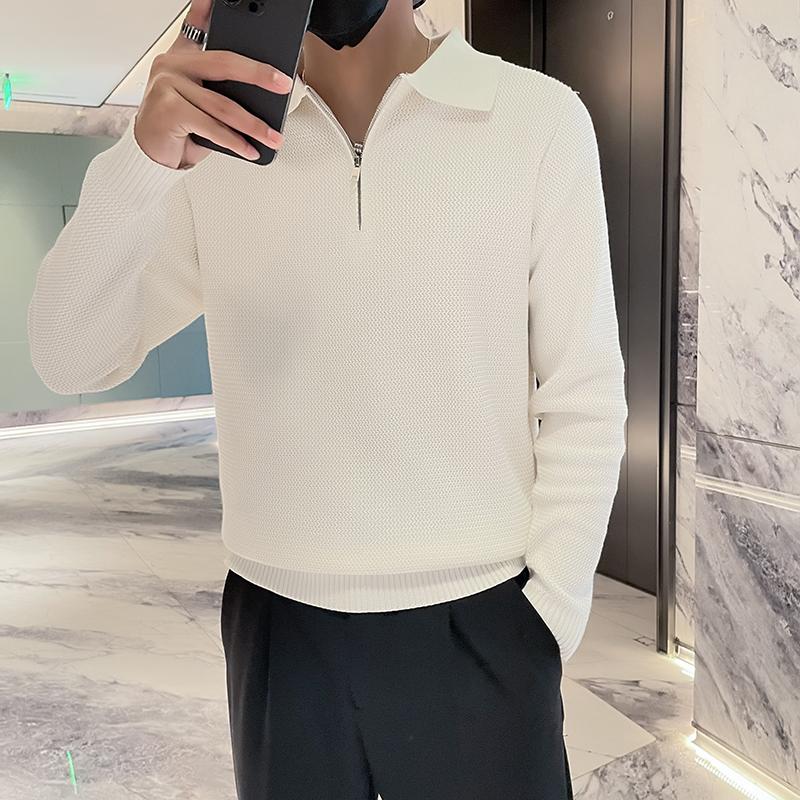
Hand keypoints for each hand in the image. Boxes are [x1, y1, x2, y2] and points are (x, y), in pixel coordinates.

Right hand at [134, 0, 294, 169]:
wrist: (151, 151)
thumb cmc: (178, 124)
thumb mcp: (200, 99)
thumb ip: (220, 84)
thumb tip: (263, 87)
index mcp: (182, 56)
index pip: (199, 26)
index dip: (209, 9)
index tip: (229, 0)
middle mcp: (172, 65)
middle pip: (224, 64)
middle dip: (259, 75)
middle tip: (283, 84)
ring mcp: (167, 85)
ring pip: (222, 104)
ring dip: (254, 125)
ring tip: (273, 137)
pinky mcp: (167, 109)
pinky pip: (211, 126)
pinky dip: (235, 142)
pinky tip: (250, 150)